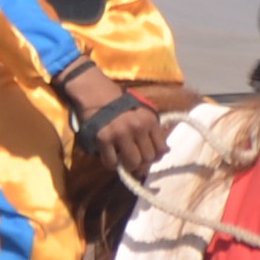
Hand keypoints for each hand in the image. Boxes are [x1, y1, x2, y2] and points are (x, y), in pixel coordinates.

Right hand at [65, 68, 164, 184]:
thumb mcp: (142, 112)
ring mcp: (120, 133)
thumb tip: (165, 152)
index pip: (161, 149)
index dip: (155, 156)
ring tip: (123, 160)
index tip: (147, 156)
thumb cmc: (120, 104)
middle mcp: (137, 127)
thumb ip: (153, 130)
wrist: (95, 93)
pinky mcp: (103, 138)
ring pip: (132, 163)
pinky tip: (110, 157)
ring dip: (129, 166)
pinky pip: (111, 162)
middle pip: (147, 158)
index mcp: (149, 120)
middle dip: (142, 162)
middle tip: (134, 159)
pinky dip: (111, 164)